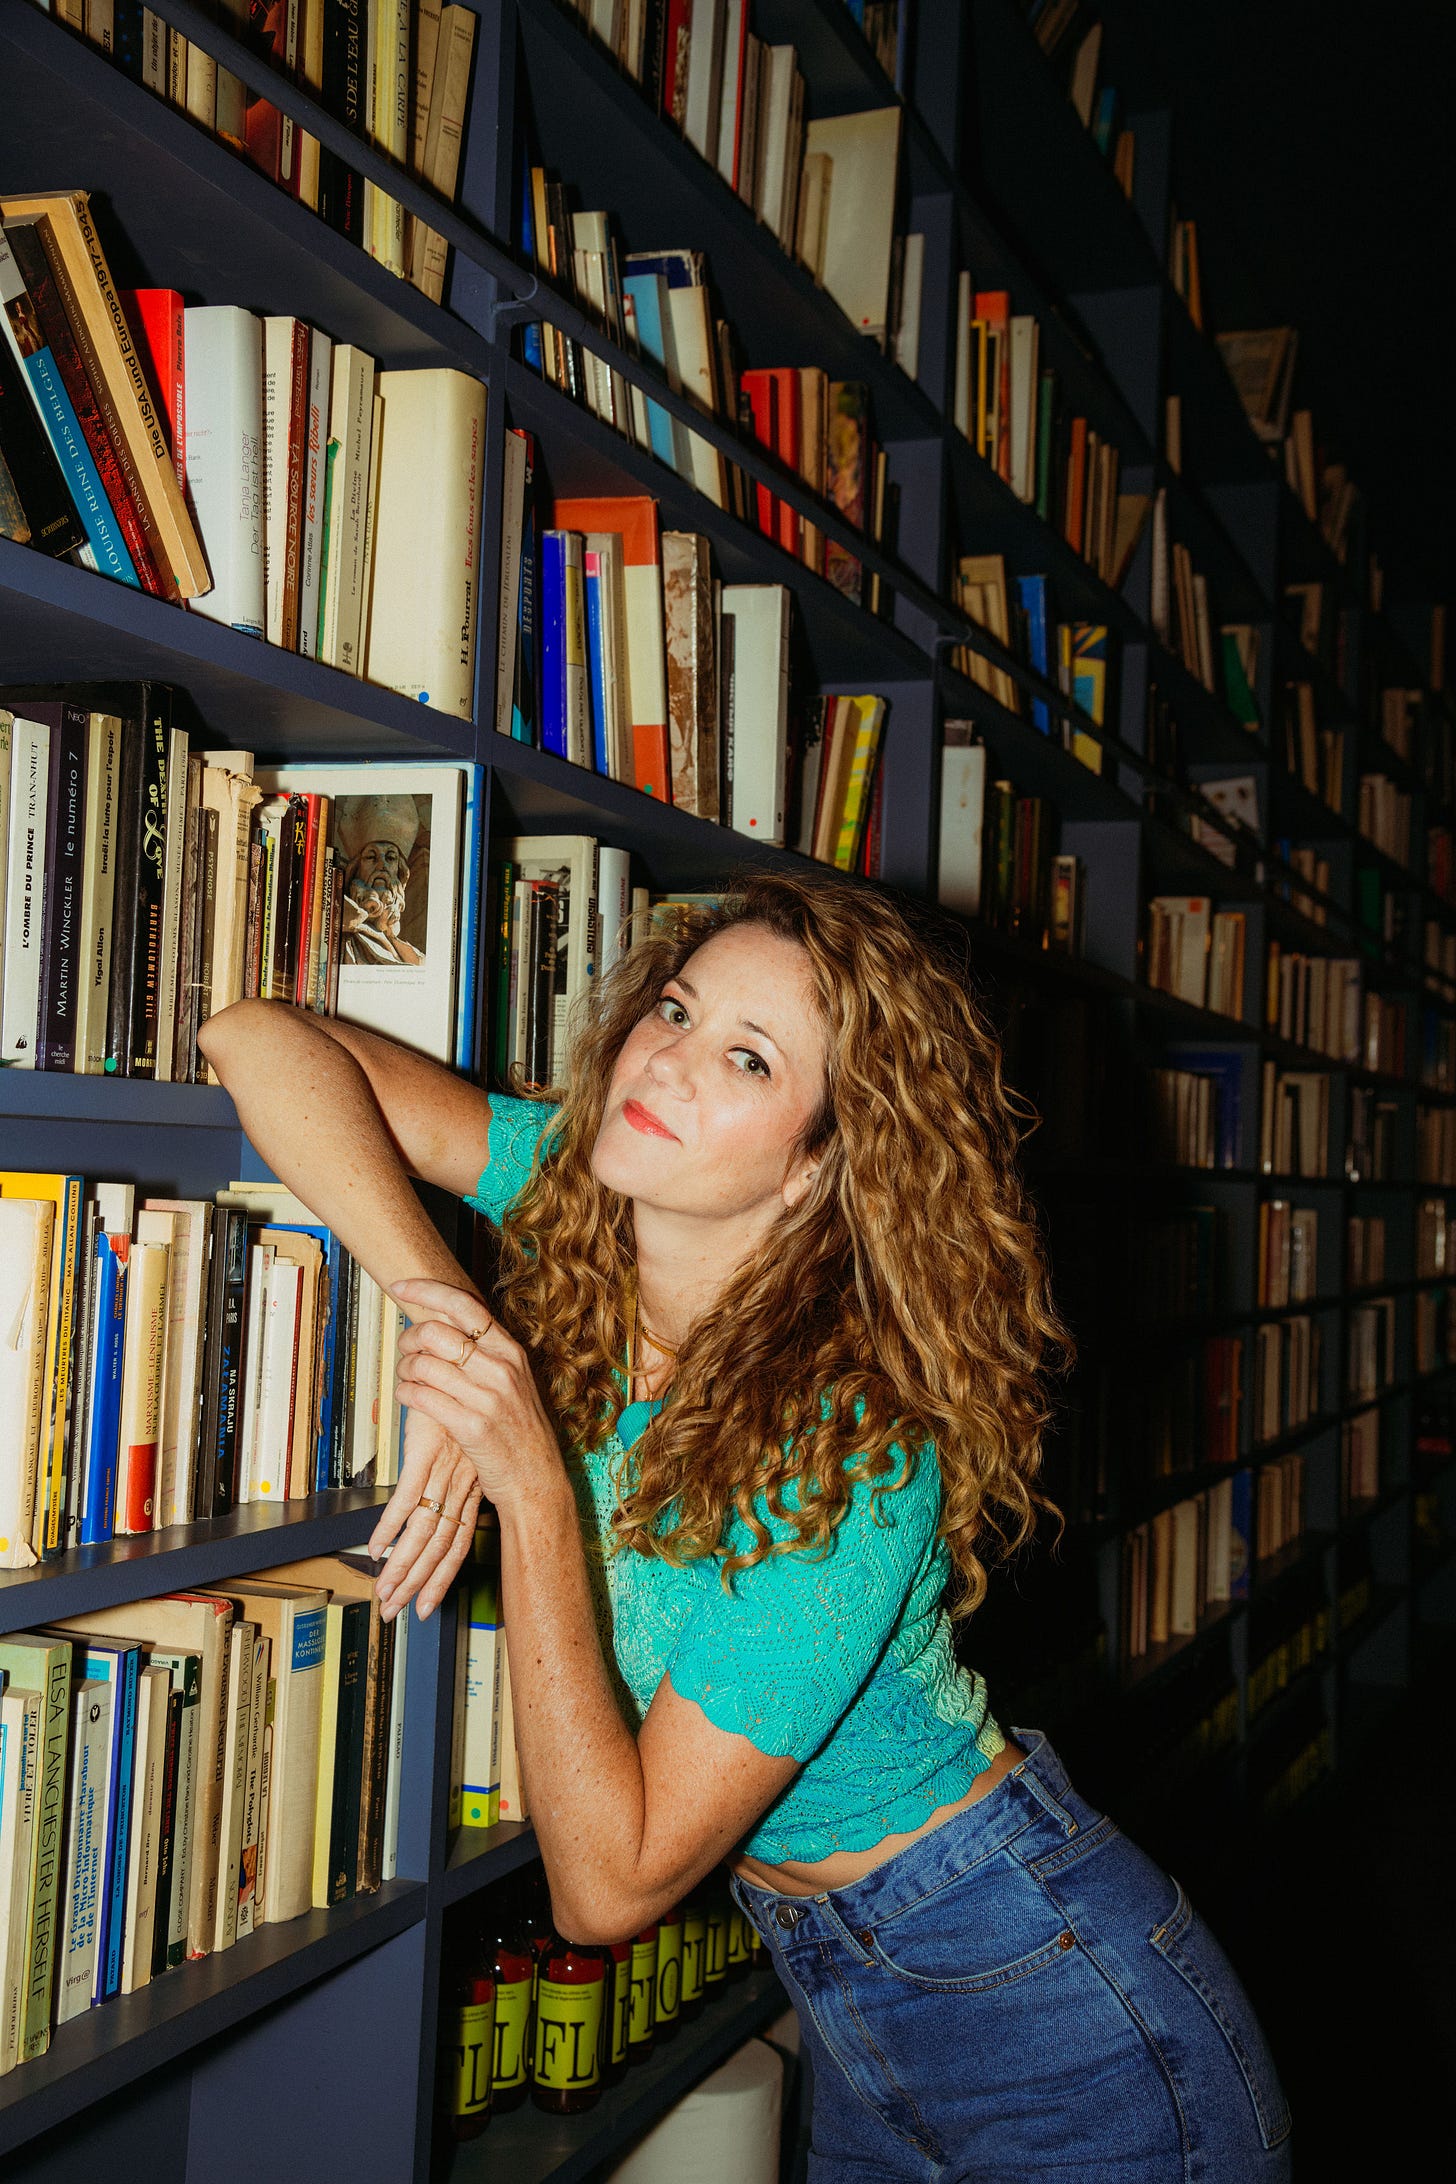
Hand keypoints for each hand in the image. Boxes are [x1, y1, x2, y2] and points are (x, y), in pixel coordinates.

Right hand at [368, 1405, 481, 1623]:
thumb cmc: (463, 1396)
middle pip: (441, 1546)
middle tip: (396, 1613)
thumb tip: (438, 1493)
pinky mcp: (428, 1452)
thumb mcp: (464, 1439)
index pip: (459, 1542)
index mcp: (473, 1484)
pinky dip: (390, 1526)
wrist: (465, 1358)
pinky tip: (376, 1547)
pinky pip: (407, 1498)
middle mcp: (462, 1484)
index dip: (443, 1577)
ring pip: (424, 1531)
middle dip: (418, 1583)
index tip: (428, 1607)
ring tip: (384, 1595)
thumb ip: (454, 1466)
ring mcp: (446, 1470)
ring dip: (403, 1566)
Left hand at [375, 1278, 566, 1614]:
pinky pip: (421, 1397)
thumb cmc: (519, 1430)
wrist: (536, 1480)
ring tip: (408, 1378)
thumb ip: (485, 1352)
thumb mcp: (513, 1382)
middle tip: (405, 1350)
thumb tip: (442, 1322)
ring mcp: (487, 1397)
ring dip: (405, 1369)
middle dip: (409, 1337)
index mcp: (511, 1351)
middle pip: (436, 1332)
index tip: (400, 1287)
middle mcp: (501, 1368)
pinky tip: (408, 1397)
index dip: (426, 1290)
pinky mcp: (470, 1426)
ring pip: (423, 1364)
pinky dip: (405, 1393)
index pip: (463, 1304)